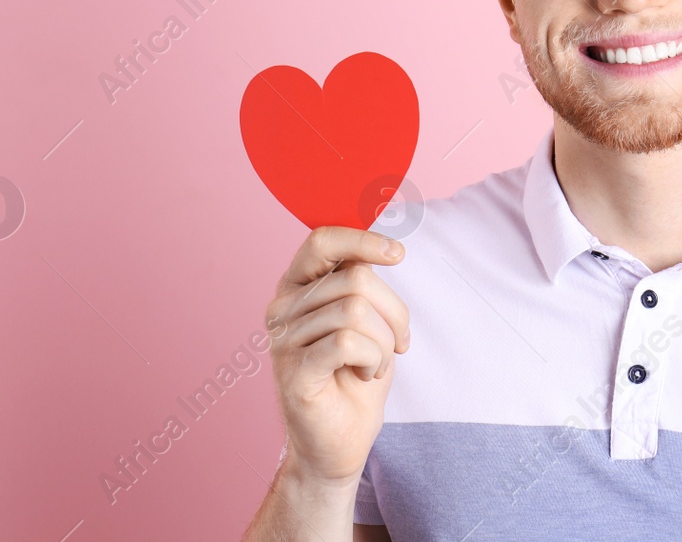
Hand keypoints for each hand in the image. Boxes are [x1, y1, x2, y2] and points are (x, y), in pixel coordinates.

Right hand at [264, 226, 411, 487]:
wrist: (339, 442)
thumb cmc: (355, 376)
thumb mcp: (367, 319)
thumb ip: (363, 282)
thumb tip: (387, 246)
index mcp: (297, 286)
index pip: (322, 241)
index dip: (362, 239)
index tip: (398, 254)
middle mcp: (282, 308)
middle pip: (356, 279)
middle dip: (394, 312)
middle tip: (398, 342)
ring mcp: (283, 340)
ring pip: (356, 311)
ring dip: (384, 342)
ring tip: (375, 363)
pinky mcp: (294, 372)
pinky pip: (348, 343)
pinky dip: (372, 358)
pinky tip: (366, 373)